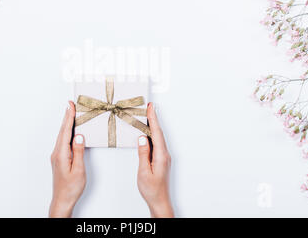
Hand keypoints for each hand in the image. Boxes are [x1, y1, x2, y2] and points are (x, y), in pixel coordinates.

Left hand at [49, 101, 85, 217]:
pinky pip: (63, 141)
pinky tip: (70, 130)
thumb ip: (78, 152)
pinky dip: (66, 132)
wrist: (62, 200)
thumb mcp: (78, 170)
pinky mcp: (59, 158)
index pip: (65, 132)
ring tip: (71, 113)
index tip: (70, 106)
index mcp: (61, 154)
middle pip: (62, 131)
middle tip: (70, 104)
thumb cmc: (71, 188)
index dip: (68, 118)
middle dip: (67, 117)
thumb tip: (79, 136)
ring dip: (66, 124)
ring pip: (62, 135)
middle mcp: (57, 153)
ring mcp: (57, 156)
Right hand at [137, 103, 173, 217]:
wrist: (159, 201)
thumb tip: (142, 138)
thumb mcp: (143, 171)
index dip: (153, 119)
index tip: (151, 108)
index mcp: (161, 156)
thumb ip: (143, 153)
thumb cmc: (151, 189)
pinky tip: (148, 133)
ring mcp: (164, 157)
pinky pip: (157, 143)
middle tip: (149, 107)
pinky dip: (152, 134)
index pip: (157, 133)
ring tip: (148, 116)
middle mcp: (164, 155)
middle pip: (159, 133)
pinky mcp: (161, 159)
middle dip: (154, 119)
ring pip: (158, 137)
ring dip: (153, 126)